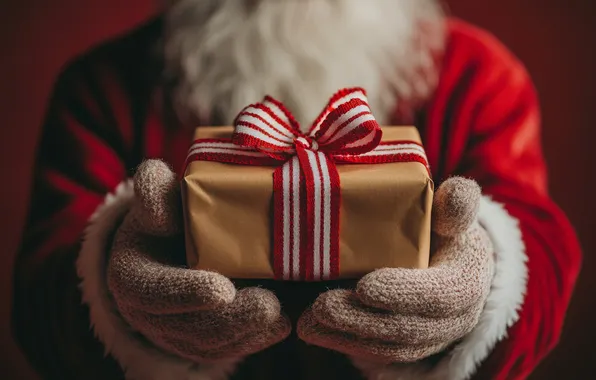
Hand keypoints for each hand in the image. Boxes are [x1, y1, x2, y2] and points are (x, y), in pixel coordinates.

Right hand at [106, 160, 290, 362]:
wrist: (171, 249)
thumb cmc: (166, 218)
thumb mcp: (156, 199)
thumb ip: (154, 190)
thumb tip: (160, 187)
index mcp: (132, 277)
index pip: (155, 291)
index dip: (187, 293)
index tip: (222, 289)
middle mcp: (149, 314)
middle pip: (188, 327)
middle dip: (230, 320)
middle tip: (268, 306)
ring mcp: (175, 333)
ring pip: (211, 344)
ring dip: (247, 333)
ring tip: (281, 316)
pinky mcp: (200, 343)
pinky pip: (226, 349)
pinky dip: (255, 340)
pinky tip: (282, 325)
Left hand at [297, 177, 493, 362]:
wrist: (454, 263)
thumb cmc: (447, 231)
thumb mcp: (454, 213)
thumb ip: (456, 203)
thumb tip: (452, 195)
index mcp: (466, 281)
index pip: (439, 293)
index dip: (403, 293)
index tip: (364, 287)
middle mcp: (455, 319)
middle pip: (409, 328)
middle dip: (362, 320)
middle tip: (322, 306)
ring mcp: (433, 338)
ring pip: (391, 347)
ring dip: (347, 336)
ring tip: (308, 323)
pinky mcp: (411, 346)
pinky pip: (379, 353)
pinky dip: (345, 344)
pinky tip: (313, 331)